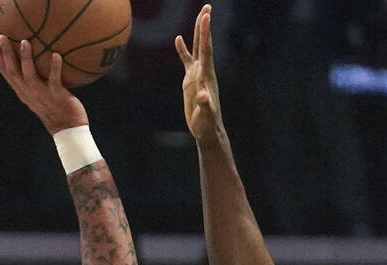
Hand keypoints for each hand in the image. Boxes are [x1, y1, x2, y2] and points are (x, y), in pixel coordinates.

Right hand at [0, 35, 87, 134]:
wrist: (67, 128)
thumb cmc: (54, 106)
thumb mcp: (37, 92)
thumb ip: (32, 77)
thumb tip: (31, 57)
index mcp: (21, 90)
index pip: (4, 70)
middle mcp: (27, 92)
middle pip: (12, 71)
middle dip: (5, 53)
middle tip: (2, 36)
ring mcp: (41, 94)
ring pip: (29, 75)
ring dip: (25, 58)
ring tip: (25, 41)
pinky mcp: (56, 96)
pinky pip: (54, 80)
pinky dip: (55, 67)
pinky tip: (56, 54)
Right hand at [174, 4, 223, 144]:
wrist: (208, 130)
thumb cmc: (207, 124)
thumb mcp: (206, 115)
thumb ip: (205, 106)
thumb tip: (203, 97)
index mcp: (206, 76)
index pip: (206, 50)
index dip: (205, 33)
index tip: (206, 16)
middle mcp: (203, 71)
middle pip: (204, 44)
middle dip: (204, 26)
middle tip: (207, 7)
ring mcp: (197, 74)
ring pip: (197, 48)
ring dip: (197, 32)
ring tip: (200, 14)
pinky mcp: (191, 80)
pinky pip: (186, 60)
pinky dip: (182, 50)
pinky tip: (178, 39)